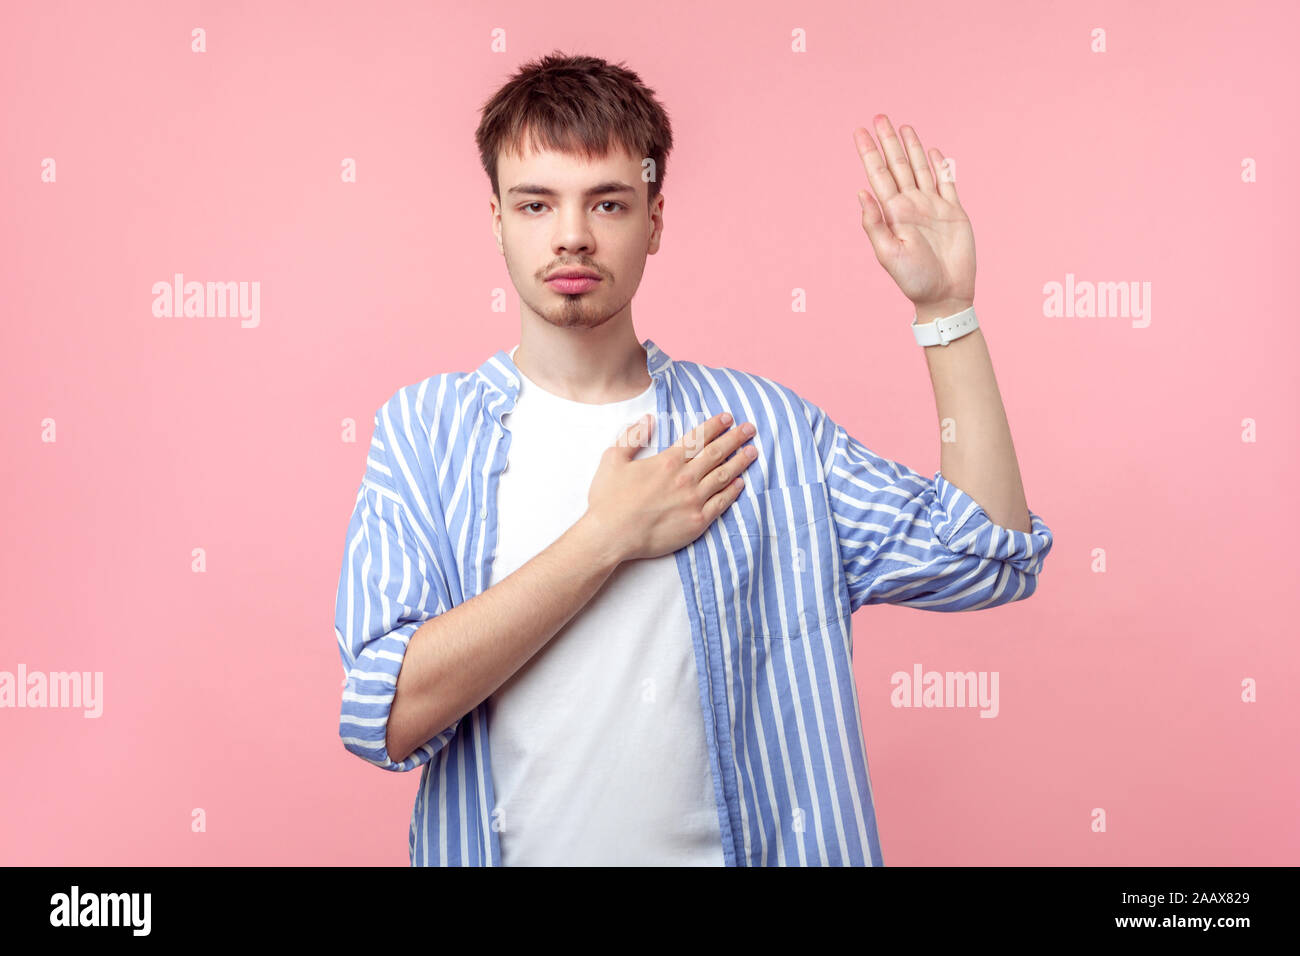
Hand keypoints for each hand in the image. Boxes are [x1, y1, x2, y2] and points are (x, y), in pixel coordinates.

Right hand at [585, 412, 757, 562]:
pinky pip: (721, 503)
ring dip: (740, 462)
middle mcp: (685, 478)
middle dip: (735, 438)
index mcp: (667, 461)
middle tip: (750, 428)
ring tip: (753, 451)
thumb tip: (647, 419)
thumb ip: (631, 437)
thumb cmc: (608, 499)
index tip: (728, 417)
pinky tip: (741, 483)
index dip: (715, 426)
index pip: (697, 438)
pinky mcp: (697, 521)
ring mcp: (693, 500)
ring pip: (723, 476)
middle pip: (716, 453)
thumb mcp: (612, 459)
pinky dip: (733, 491)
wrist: (611, 536)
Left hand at [853, 115, 975, 315]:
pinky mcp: (954, 212)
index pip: (878, 175)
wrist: (945, 295)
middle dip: (888, 141)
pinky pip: (947, 183)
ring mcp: (933, 206)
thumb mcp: (888, 254)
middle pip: (897, 165)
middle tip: (879, 117)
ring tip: (903, 127)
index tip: (859, 131)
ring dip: (911, 148)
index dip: (869, 153)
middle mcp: (911, 205)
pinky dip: (940, 166)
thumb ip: (874, 224)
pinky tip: (933, 152)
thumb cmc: (913, 280)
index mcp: (893, 213)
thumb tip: (861, 192)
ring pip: (920, 169)